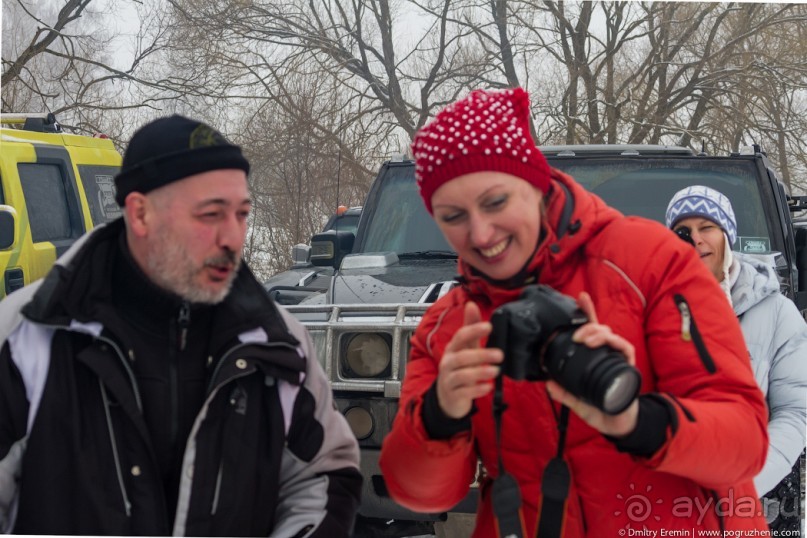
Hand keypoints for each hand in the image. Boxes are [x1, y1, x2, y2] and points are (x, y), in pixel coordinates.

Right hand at [436, 301, 503, 418]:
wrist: (447, 397)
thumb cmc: (458, 369)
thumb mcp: (464, 348)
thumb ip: (470, 328)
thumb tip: (471, 305)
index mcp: (452, 349)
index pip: (460, 337)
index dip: (473, 330)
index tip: (489, 326)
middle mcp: (448, 363)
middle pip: (462, 357)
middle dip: (481, 355)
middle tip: (500, 355)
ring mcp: (449, 380)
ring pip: (462, 375)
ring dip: (480, 372)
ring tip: (496, 371)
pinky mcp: (453, 395)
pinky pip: (464, 392)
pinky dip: (477, 389)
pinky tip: (488, 387)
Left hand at [545, 292, 638, 436]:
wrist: (618, 425)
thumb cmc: (600, 409)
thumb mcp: (577, 401)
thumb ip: (564, 393)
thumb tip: (548, 384)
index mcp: (594, 357)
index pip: (590, 332)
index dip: (586, 313)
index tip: (580, 298)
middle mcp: (606, 354)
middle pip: (599, 328)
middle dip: (588, 324)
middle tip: (576, 335)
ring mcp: (617, 358)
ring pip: (610, 335)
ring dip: (597, 333)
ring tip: (585, 339)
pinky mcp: (628, 365)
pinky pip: (624, 347)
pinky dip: (614, 342)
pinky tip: (604, 343)